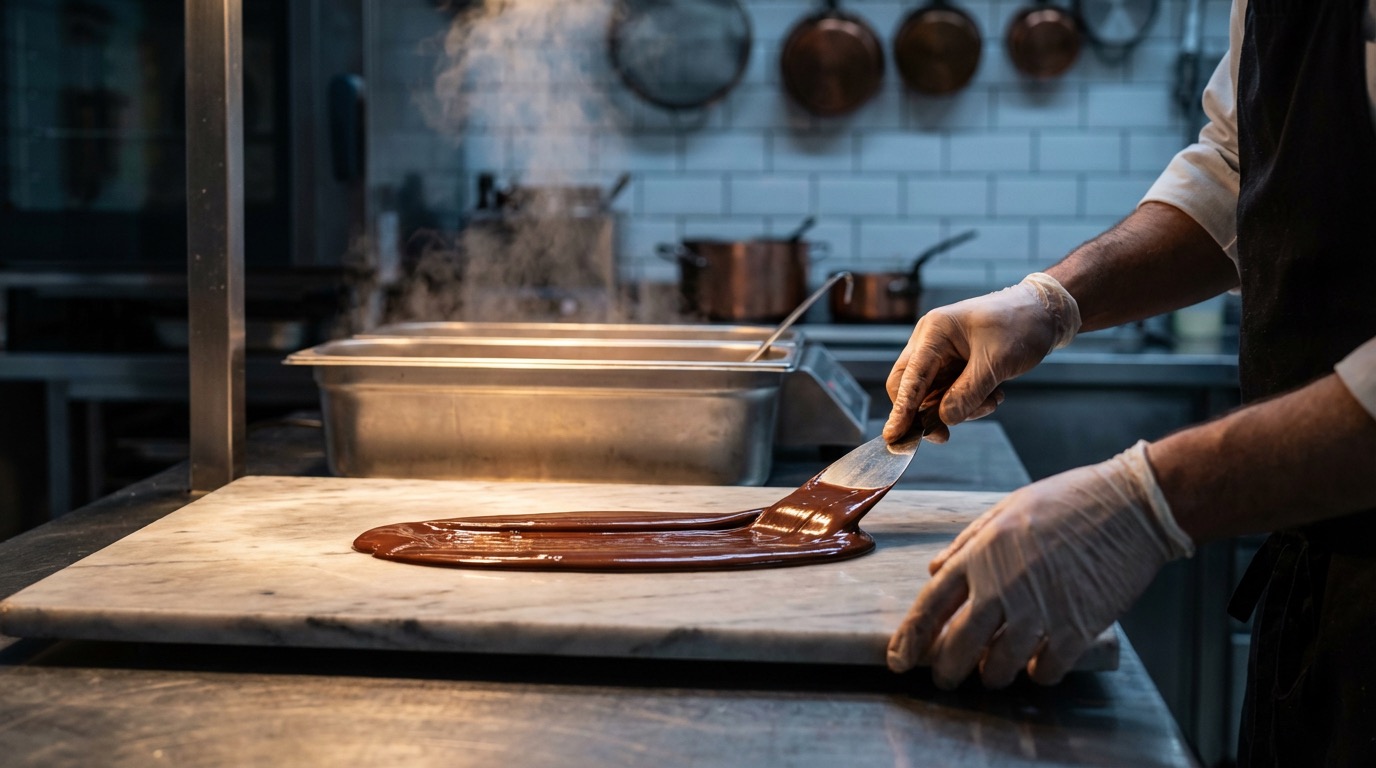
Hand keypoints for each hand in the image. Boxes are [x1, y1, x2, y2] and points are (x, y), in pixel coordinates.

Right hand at [883, 273, 1080, 442]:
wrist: (1043, 313)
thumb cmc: (1020, 325)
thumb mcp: (996, 363)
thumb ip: (968, 393)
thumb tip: (944, 420)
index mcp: (935, 332)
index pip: (910, 376)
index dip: (902, 409)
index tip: (894, 436)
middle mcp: (930, 342)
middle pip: (910, 387)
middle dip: (927, 412)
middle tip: (942, 436)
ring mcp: (941, 354)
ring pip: (932, 395)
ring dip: (958, 407)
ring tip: (991, 400)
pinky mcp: (954, 365)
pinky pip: (949, 393)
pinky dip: (969, 402)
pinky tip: (992, 394)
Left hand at [886, 441, 1193, 688]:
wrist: (1130, 507)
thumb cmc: (1068, 501)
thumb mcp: (1005, 509)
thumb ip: (966, 543)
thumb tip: (934, 571)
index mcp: (980, 554)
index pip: (930, 606)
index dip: (909, 639)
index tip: (898, 660)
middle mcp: (1002, 587)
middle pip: (957, 647)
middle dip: (945, 671)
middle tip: (945, 678)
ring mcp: (1039, 610)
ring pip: (998, 667)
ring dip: (991, 675)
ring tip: (993, 671)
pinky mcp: (1075, 628)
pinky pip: (1045, 670)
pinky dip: (1038, 674)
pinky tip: (1037, 666)